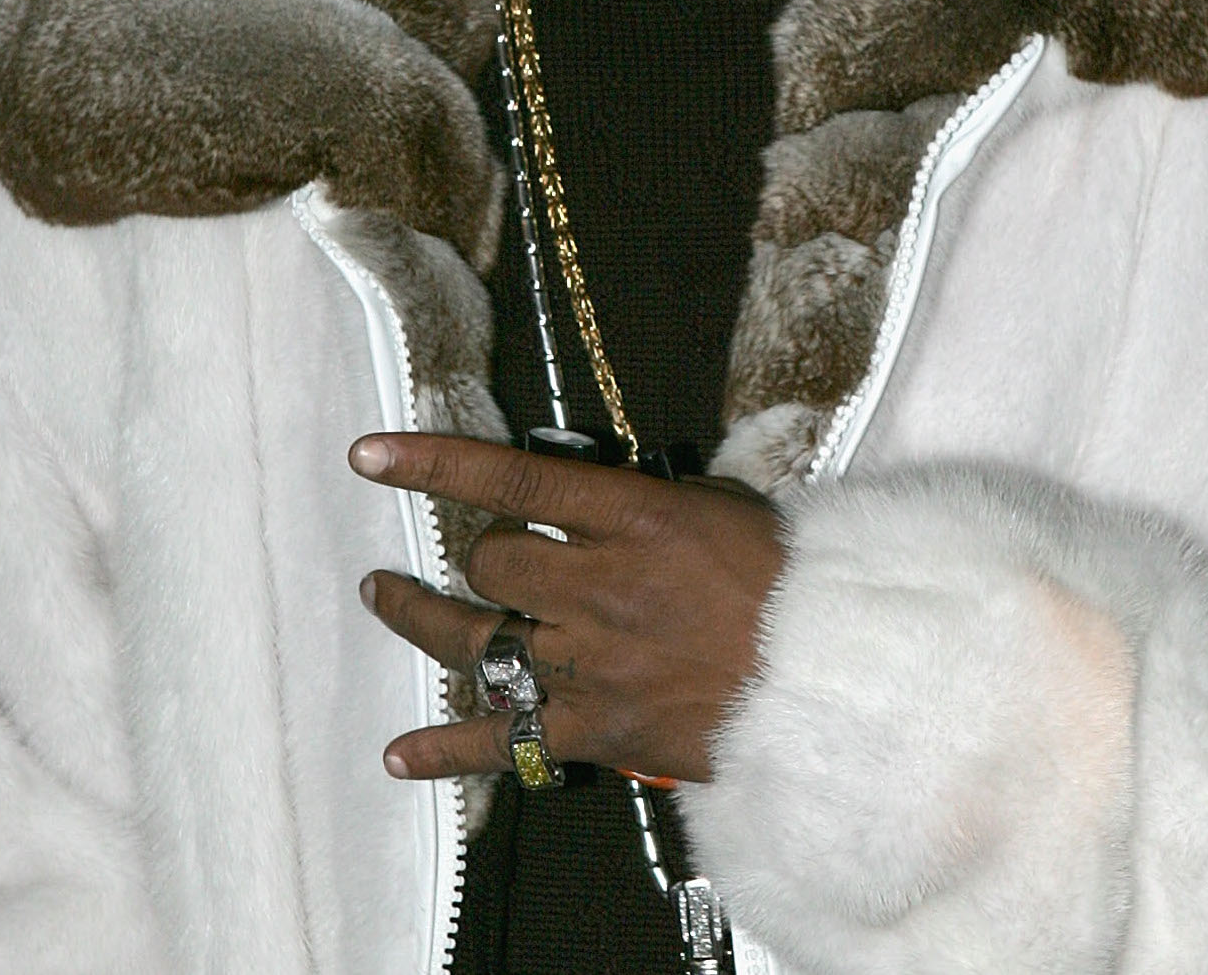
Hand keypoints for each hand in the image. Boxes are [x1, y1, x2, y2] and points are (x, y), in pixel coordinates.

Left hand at [350, 433, 784, 783]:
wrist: (832, 675)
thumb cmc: (786, 580)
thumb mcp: (721, 507)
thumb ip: (644, 502)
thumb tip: (590, 500)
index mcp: (635, 518)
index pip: (515, 481)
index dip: (436, 464)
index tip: (374, 455)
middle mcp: (600, 586)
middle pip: (491, 564)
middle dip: (483, 553)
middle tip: (494, 556)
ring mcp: (594, 661)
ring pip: (478, 639)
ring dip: (422, 616)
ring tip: (386, 594)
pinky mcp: (599, 729)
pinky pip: (506, 740)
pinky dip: (448, 748)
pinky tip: (400, 753)